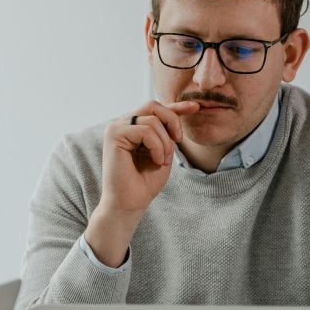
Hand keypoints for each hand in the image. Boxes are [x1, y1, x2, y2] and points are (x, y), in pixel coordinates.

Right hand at [84, 99, 199, 266]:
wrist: (130, 203)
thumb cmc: (145, 183)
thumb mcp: (164, 153)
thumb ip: (167, 134)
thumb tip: (176, 113)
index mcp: (134, 127)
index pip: (156, 110)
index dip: (176, 106)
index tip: (196, 107)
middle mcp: (123, 124)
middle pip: (153, 106)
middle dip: (172, 120)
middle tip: (179, 141)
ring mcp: (116, 128)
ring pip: (152, 119)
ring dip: (165, 142)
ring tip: (164, 161)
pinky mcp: (113, 135)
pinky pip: (145, 130)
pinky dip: (157, 146)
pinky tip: (157, 161)